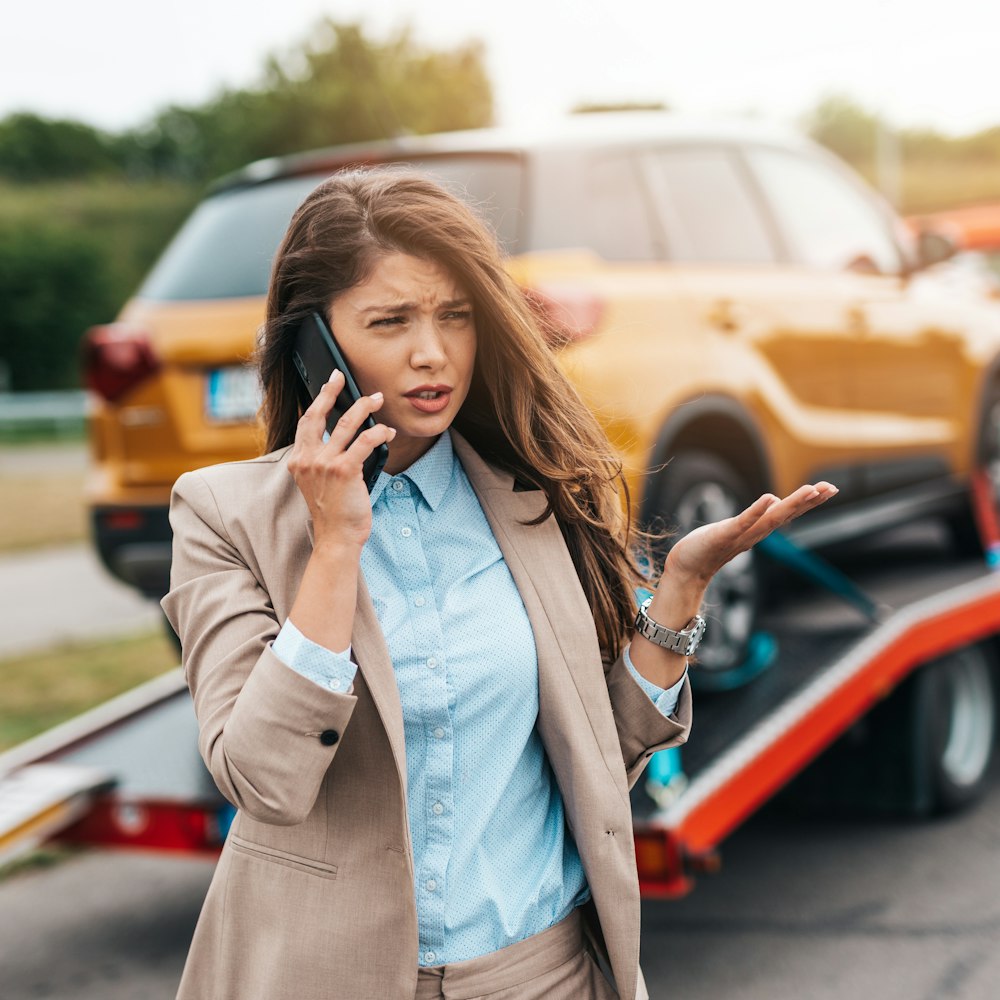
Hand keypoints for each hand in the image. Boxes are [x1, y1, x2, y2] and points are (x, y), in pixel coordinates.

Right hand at [287, 370, 395, 549]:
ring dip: (364, 407)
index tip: (329, 384)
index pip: (306, 422)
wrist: (336, 537)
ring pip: (347, 423)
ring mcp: (324, 464)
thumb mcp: (318, 482)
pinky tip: (388, 431)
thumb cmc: (333, 512)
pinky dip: (379, 432)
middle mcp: (308, 459)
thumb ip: (323, 460)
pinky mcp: (344, 470)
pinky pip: (365, 441)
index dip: (318, 400)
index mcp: (299, 460)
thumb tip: (346, 435)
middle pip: (319, 415)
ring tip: (377, 399)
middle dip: (331, 391)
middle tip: (342, 377)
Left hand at [664, 482, 838, 584]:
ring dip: (792, 505)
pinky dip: (757, 511)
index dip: (808, 501)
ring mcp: (740, 535)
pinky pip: (743, 522)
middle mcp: (754, 533)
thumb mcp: (736, 529)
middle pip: (786, 515)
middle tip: (832, 487)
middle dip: (809, 501)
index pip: (787, 513)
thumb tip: (775, 503)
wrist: (686, 569)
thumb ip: (754, 519)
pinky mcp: (723, 536)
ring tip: (811, 490)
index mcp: (757, 529)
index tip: (830, 488)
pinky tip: (770, 498)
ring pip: (771, 518)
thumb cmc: (708, 548)